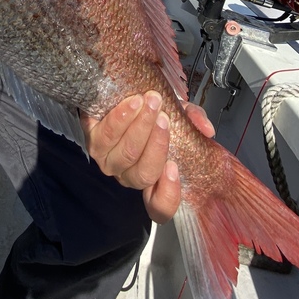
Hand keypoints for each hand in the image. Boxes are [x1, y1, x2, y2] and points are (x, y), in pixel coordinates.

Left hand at [80, 92, 214, 223]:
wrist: (116, 92)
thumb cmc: (148, 108)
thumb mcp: (176, 112)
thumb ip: (192, 119)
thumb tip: (207, 129)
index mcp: (151, 175)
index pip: (159, 206)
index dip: (168, 194)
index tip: (174, 167)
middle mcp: (128, 175)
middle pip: (143, 173)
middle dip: (156, 143)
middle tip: (164, 117)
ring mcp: (108, 161)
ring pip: (126, 154)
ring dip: (140, 127)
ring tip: (150, 103)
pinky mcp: (91, 140)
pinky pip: (105, 136)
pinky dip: (121, 118)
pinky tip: (132, 103)